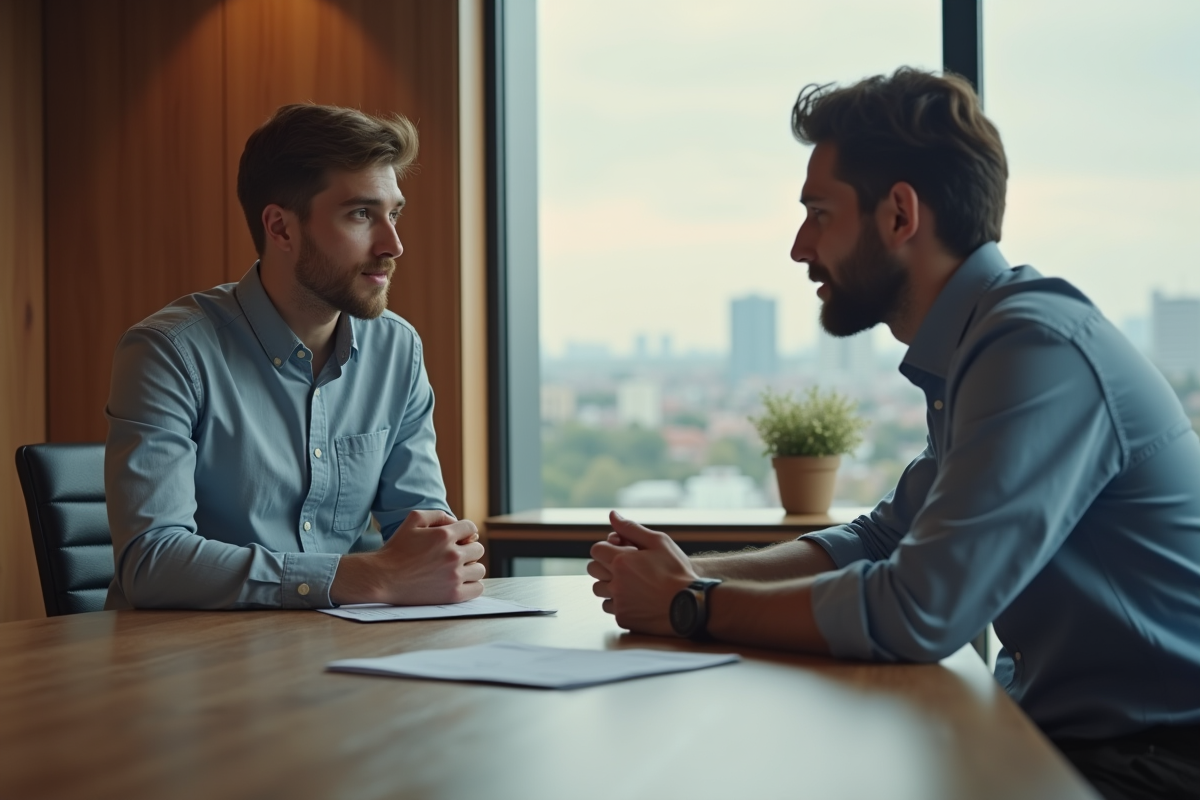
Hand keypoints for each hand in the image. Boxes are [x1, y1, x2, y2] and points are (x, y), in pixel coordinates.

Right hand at [331, 510, 485, 604]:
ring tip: (456, 570)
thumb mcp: (413, 520)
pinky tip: (460, 583)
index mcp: (444, 535)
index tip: (456, 540)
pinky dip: (472, 585)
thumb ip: (438, 514)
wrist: (382, 578)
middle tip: (453, 556)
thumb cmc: (396, 548)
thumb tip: (456, 523)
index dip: (464, 532)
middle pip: (478, 549)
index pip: (471, 528)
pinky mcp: (453, 595)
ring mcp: (454, 576)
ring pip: (480, 569)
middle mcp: (452, 555)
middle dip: (467, 549)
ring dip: (470, 568)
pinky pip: (478, 588)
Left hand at [587, 511, 697, 635]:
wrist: (691, 605)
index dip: (606, 548)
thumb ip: (631, 528)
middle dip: (604, 565)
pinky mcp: (623, 618)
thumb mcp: (659, 542)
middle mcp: (615, 582)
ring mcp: (618, 602)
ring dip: (609, 585)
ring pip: (599, 591)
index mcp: (621, 561)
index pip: (596, 550)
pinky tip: (636, 598)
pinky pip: (611, 608)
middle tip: (623, 566)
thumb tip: (612, 515)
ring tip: (629, 583)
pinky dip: (619, 602)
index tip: (620, 551)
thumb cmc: (677, 571)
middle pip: (593, 570)